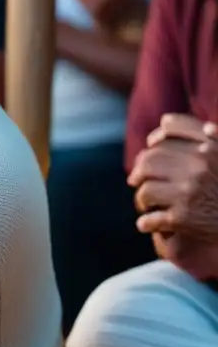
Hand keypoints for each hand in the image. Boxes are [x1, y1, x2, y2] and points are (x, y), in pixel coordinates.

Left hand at [128, 114, 217, 277]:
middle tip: (135, 180)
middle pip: (149, 160)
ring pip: (146, 190)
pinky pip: (152, 218)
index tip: (150, 148)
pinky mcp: (183, 217)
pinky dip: (146, 222)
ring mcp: (188, 191)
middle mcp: (198, 166)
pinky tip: (146, 224)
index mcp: (210, 147)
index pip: (169, 130)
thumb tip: (163, 121)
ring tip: (145, 203)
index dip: (155, 139)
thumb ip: (208, 135)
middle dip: (139, 171)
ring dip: (142, 198)